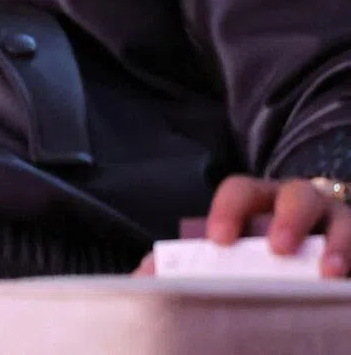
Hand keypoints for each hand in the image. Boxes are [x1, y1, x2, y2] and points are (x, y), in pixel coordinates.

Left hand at [136, 176, 350, 278]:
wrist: (314, 249)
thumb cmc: (260, 251)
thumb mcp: (229, 250)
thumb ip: (186, 264)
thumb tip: (145, 280)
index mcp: (259, 201)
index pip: (240, 191)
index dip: (228, 210)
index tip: (219, 240)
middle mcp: (299, 203)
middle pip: (296, 196)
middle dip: (288, 218)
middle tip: (278, 249)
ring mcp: (337, 223)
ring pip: (341, 220)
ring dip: (338, 243)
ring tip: (327, 272)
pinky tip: (349, 285)